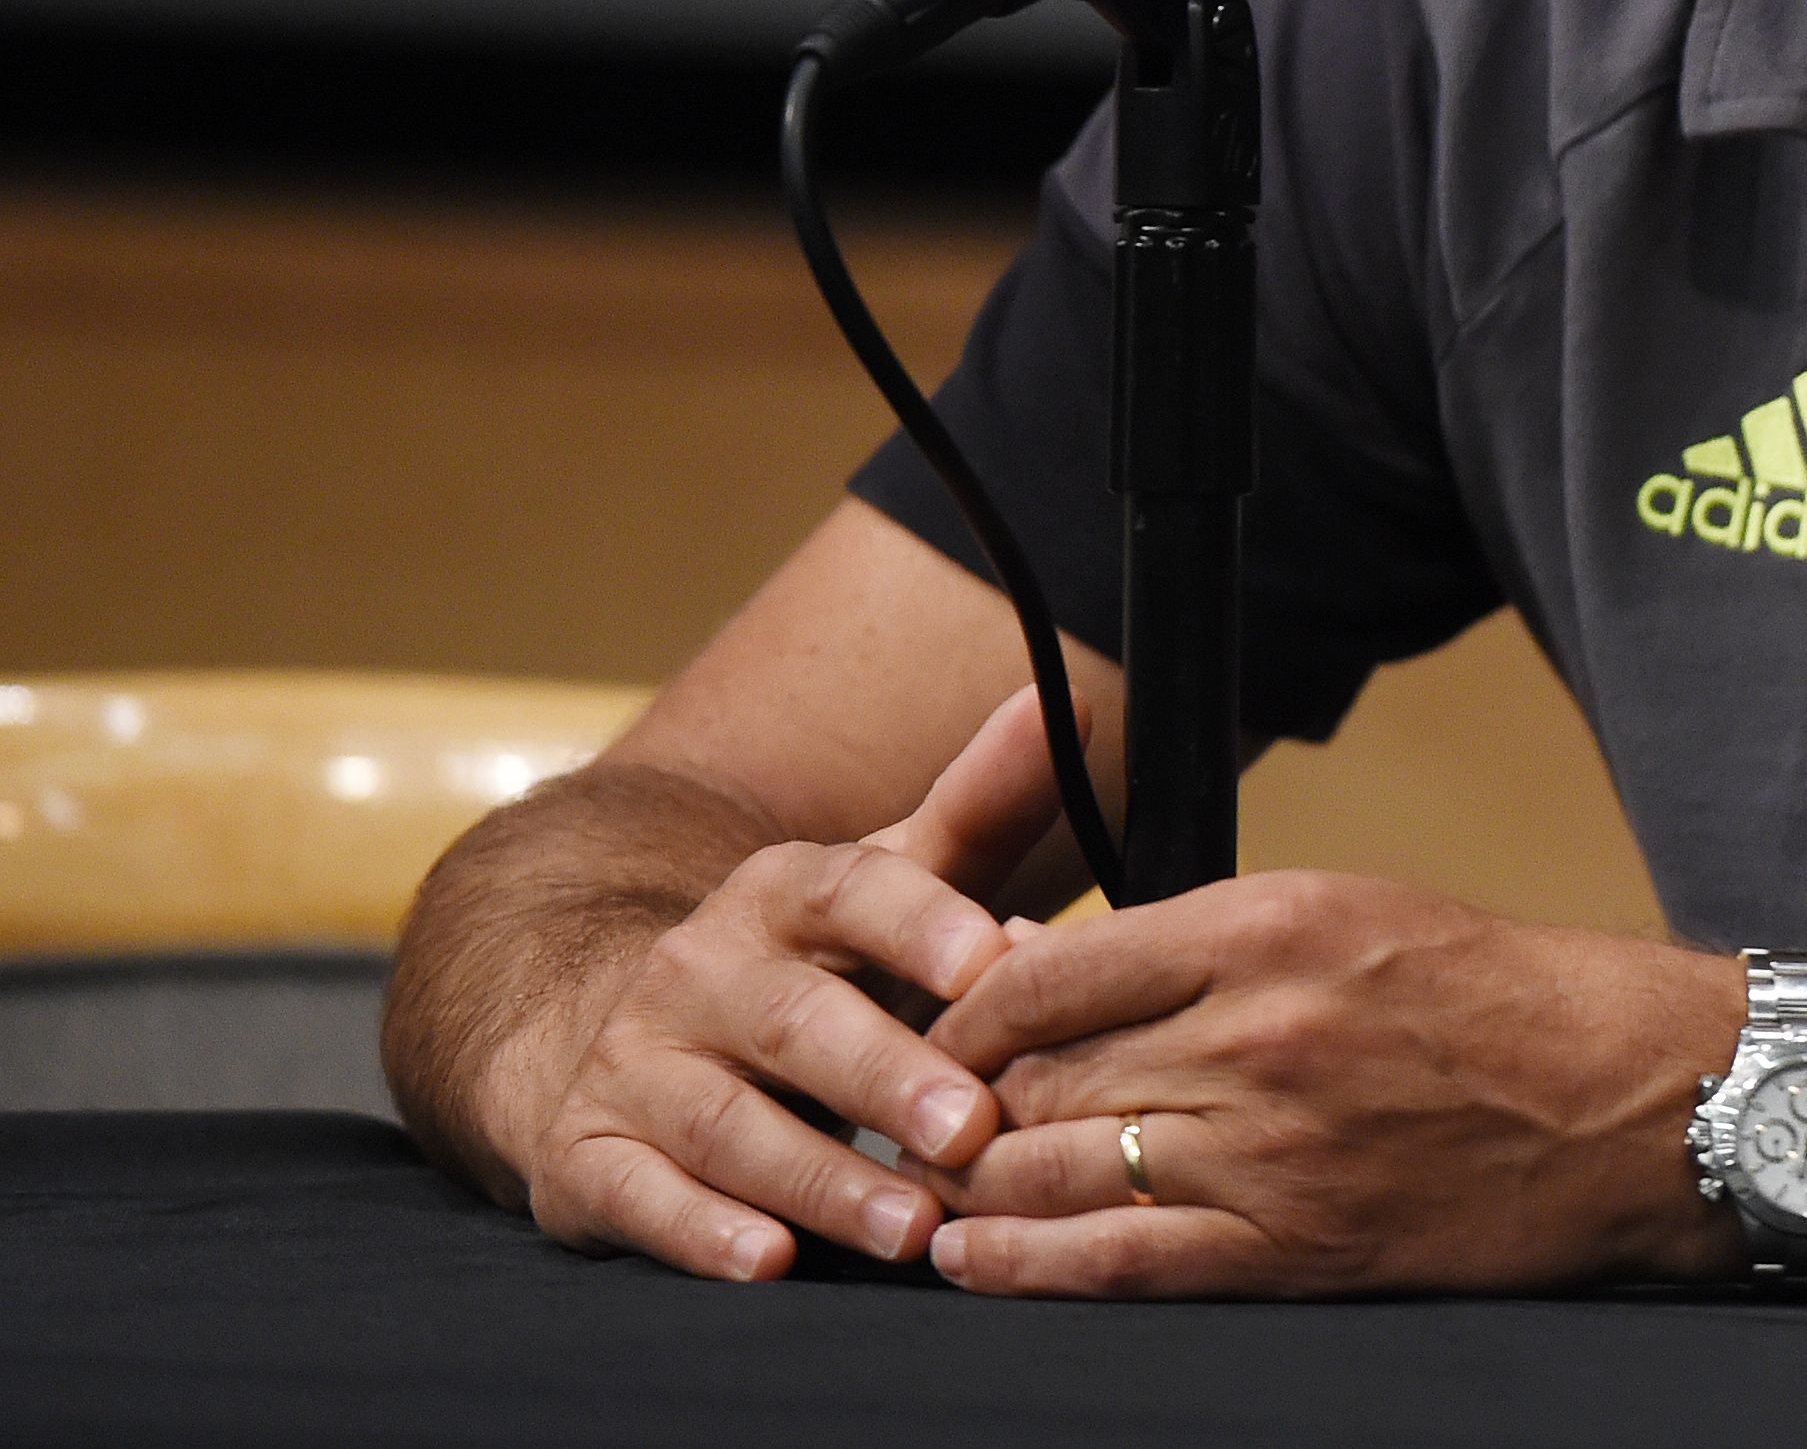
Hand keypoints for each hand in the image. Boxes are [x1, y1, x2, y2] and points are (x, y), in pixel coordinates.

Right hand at [522, 686, 1065, 1279]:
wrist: (608, 1025)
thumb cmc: (807, 966)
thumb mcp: (885, 882)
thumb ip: (976, 809)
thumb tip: (1059, 702)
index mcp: (781, 893)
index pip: (853, 890)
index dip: (922, 922)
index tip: (996, 958)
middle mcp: (699, 968)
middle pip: (797, 1021)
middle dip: (885, 1075)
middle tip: (973, 1129)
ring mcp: (636, 1063)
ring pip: (727, 1124)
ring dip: (819, 1180)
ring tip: (910, 1228)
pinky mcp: (588, 1156)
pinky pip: (640, 1197)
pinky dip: (699, 1233)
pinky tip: (766, 1264)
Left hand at [906, 872, 1742, 1295]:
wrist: (1623, 1098)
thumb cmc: (1490, 993)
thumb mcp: (1344, 911)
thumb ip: (1191, 940)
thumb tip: (1039, 967)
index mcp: (1269, 925)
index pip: (1054, 968)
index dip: (966, 1008)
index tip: (931, 1028)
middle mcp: (1259, 1033)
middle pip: (1041, 1074)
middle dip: (958, 1103)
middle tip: (909, 1118)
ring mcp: (1274, 1150)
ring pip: (1060, 1166)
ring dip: (975, 1185)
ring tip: (926, 1188)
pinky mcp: (1295, 1248)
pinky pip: (1120, 1260)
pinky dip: (1027, 1265)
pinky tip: (972, 1261)